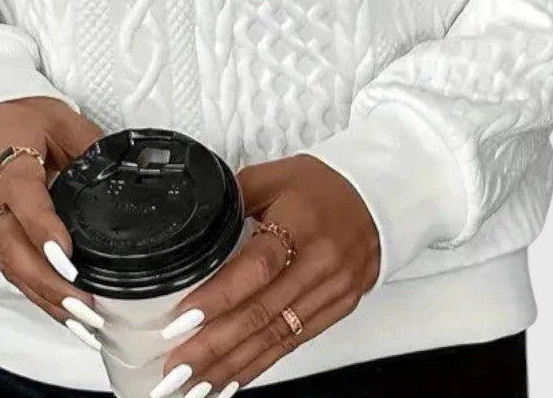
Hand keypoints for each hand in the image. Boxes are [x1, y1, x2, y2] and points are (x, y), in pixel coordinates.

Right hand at [0, 96, 106, 348]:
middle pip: (13, 247)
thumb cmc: (20, 119)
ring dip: (46, 298)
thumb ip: (89, 149)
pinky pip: (10, 270)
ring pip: (10, 267)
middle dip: (49, 283)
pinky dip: (37, 294)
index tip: (67, 257)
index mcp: (5, 162)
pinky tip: (66, 315)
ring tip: (84, 325)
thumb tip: (128, 175)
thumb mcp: (59, 120)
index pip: (23, 200)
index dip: (44, 230)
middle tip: (86, 308)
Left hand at [151, 154, 379, 396]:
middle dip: (214, 348)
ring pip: (275, 336)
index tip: (181, 322)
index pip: (256, 268)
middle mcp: (320, 262)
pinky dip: (261, 363)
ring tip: (195, 385)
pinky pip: (294, 342)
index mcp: (300, 222)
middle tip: (176, 371)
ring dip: (232, 365)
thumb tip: (195, 224)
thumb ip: (234, 198)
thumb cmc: (321, 184)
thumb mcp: (273, 175)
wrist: (376, 196)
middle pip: (261, 314)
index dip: (218, 298)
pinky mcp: (338, 308)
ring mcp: (332, 290)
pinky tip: (232, 379)